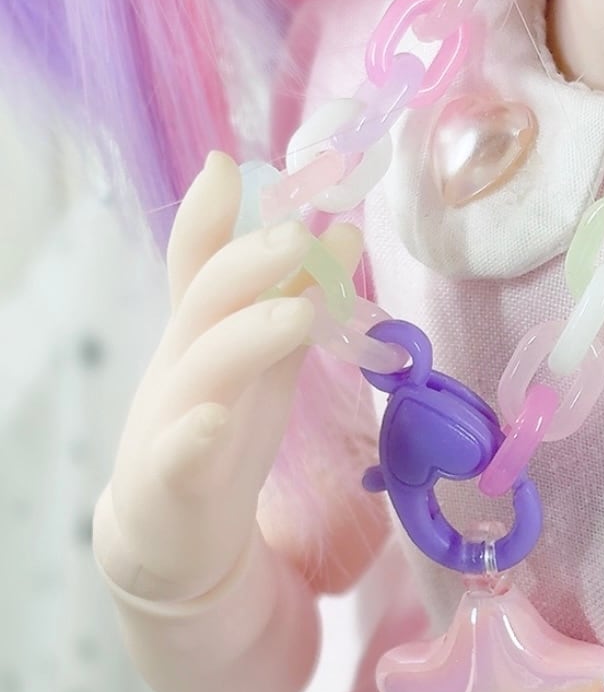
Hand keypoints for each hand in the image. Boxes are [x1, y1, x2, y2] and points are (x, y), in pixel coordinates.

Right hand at [94, 152, 362, 602]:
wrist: (172, 530)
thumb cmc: (222, 428)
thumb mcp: (264, 358)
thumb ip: (298, 299)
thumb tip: (342, 232)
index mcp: (204, 334)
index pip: (201, 264)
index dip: (209, 215)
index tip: (231, 161)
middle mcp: (183, 366)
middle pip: (205, 301)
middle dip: (248, 263)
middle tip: (298, 232)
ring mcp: (172, 421)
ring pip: (200, 368)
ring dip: (245, 335)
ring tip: (297, 313)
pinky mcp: (173, 482)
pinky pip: (179, 456)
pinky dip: (194, 435)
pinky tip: (213, 420)